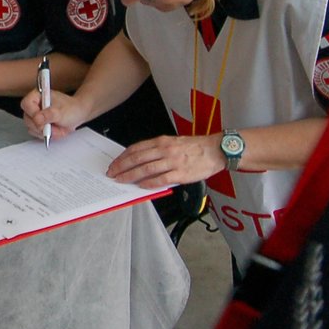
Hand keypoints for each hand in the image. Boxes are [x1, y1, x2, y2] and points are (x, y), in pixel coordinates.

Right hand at [20, 88, 89, 139]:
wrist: (78, 114)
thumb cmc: (71, 108)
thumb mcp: (61, 111)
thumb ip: (49, 115)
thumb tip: (37, 119)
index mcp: (38, 96)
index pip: (26, 104)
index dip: (33, 113)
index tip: (43, 120)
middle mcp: (34, 105)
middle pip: (27, 118)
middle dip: (41, 126)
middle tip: (52, 126)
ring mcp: (36, 116)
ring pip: (31, 128)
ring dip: (45, 131)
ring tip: (57, 128)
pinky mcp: (38, 125)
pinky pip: (37, 133)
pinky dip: (47, 135)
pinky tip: (55, 130)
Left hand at [106, 133, 224, 189]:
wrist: (215, 150)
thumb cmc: (195, 147)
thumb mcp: (173, 143)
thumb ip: (158, 151)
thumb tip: (141, 161)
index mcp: (162, 141)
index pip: (136, 149)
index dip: (122, 157)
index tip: (114, 164)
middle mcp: (165, 150)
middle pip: (137, 159)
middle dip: (121, 167)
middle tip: (112, 174)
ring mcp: (172, 162)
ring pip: (146, 169)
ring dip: (131, 176)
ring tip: (121, 181)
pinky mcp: (181, 173)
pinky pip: (161, 179)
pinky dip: (149, 183)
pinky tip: (141, 187)